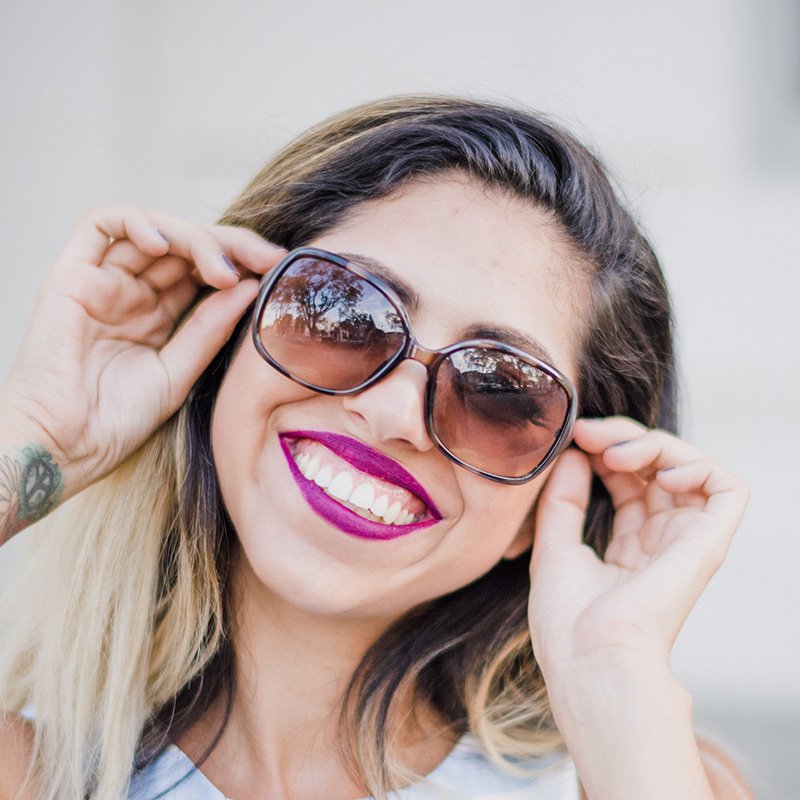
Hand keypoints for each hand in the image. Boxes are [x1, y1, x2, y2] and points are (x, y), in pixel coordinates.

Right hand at [1, 206, 284, 496]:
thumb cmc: (116, 422)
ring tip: (223, 270)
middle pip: (185, 248)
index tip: (278, 270)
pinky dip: (137, 222)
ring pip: (154, 232)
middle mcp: (131, 294)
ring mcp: (102, 282)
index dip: (241, 264)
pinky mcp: (71, 275)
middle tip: (266, 259)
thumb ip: (210, 328)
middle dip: (230, 247)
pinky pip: (99, 225)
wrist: (63, 447)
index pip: (203, 272)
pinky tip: (166, 245)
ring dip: (195, 239)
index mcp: (157, 318)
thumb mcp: (179, 372)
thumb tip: (251, 286)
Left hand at [527, 416, 749, 678]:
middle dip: (622, 438)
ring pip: (689, 467)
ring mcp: (686, 541)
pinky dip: (697, 464)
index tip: (574, 438)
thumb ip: (564, 500)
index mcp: (628, 547)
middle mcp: (661, 541)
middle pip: (656, 468)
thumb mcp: (554, 546)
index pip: (628, 480)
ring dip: (653, 444)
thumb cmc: (568, 619)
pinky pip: (726, 488)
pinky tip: (658, 471)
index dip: (604, 450)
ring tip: (614, 452)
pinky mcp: (709, 542)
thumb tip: (577, 455)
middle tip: (587, 432)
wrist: (589, 656)